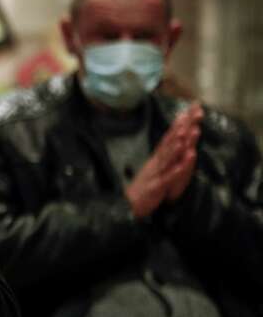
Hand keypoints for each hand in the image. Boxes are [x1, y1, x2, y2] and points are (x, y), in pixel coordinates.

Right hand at [125, 103, 202, 217]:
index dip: (178, 124)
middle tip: (189, 115)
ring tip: (184, 135)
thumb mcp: (154, 168)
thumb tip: (172, 142)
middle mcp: (156, 163)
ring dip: (175, 147)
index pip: (168, 138)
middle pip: (169, 143)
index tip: (188, 110)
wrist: (127, 205)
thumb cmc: (143, 187)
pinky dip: (174, 171)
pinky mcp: (156, 187)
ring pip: (167, 158)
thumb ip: (163, 156)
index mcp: (157, 158)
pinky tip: (182, 165)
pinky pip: (167, 179)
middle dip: (179, 129)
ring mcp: (155, 174)